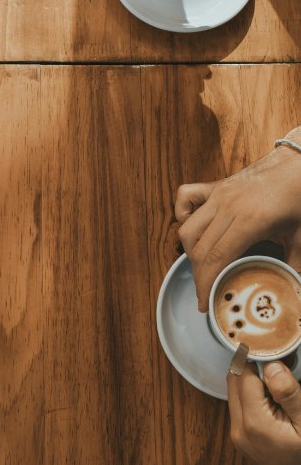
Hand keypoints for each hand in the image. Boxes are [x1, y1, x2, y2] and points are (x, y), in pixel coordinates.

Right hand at [176, 127, 300, 310]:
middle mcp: (227, 207)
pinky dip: (183, 215)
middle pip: (200, 248)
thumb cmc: (298, 201)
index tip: (204, 303)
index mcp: (249, 221)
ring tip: (202, 267)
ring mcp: (218, 194)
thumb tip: (293, 295)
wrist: (295, 168)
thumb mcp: (300, 239)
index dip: (206, 283)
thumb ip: (294, 267)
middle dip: (198, 276)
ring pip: (188, 228)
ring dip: (191, 251)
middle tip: (205, 293)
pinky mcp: (215, 186)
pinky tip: (196, 230)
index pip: (217, 258)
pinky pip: (185, 198)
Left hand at [228, 361, 300, 463]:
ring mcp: (236, 434)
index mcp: (255, 422)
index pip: (242, 374)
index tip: (270, 358)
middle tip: (274, 373)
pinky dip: (249, 397)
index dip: (256, 362)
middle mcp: (239, 428)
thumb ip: (288, 393)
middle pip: (233, 380)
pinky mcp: (237, 436)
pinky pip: (237, 405)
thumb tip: (271, 366)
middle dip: (250, 371)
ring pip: (233, 391)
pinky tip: (268, 403)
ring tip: (274, 393)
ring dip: (249, 384)